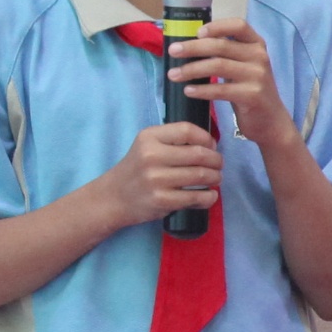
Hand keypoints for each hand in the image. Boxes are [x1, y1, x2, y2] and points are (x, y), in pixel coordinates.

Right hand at [79, 121, 223, 234]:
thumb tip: (210, 144)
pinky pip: (196, 197)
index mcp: (149, 137)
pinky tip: (209, 195)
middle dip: (216, 160)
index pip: (187, 130)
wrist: (113, 197)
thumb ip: (173, 140)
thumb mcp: (146, 146)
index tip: (212, 146)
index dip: (206, 138)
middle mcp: (151, 156)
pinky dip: (209, 197)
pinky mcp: (162, 200)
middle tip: (218, 165)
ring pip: (201, 175)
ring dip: (215, 177)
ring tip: (215, 179)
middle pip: (199, 154)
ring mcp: (156, 179)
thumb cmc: (136, 169)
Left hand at [169, 18, 298, 152]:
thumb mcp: (242, 65)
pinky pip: (221, 90)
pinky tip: (188, 90)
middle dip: (192, 48)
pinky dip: (201, 89)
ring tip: (173, 75)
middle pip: (221, 46)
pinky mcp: (253, 95)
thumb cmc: (248, 89)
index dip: (217, 26)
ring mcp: (258, 76)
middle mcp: (260, 56)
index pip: (239, 25)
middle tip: (172, 51)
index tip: (197, 32)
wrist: (271, 120)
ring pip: (218, 66)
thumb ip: (225, 52)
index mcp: (256, 44)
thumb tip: (188, 44)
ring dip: (191, 70)